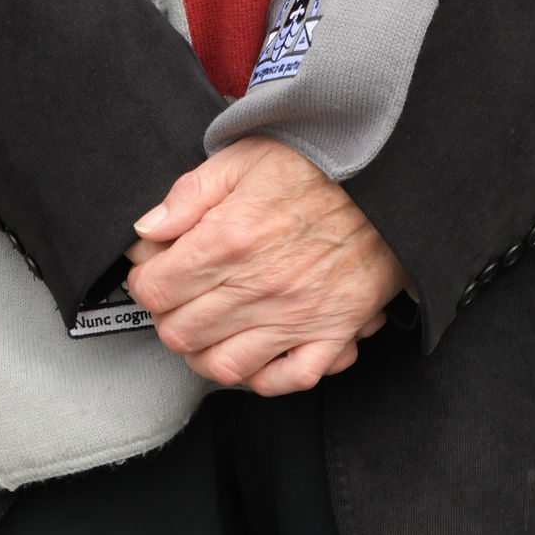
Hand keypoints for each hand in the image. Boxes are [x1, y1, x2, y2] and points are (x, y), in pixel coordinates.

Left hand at [124, 136, 405, 394]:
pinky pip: (289, 378)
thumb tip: (148, 229)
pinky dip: (265, 377)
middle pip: (180, 333)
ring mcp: (298, 315)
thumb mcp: (244, 156)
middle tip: (179, 297)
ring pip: (224, 366)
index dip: (144, 279)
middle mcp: (260, 285)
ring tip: (208, 328)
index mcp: (231, 239)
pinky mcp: (334, 331)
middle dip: (168, 316)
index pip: (155, 290)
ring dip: (204, 352)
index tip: (154, 270)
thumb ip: (189, 194)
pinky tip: (255, 354)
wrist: (389, 176)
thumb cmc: (320, 164)